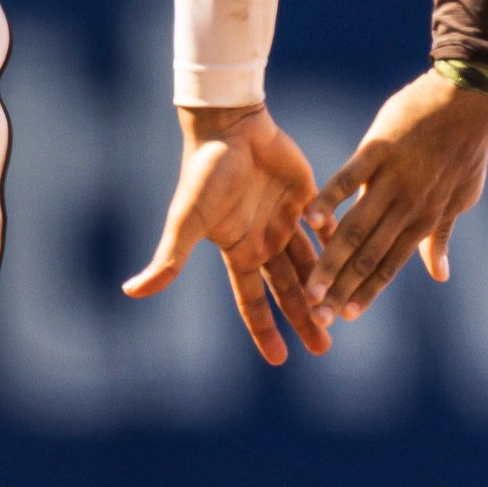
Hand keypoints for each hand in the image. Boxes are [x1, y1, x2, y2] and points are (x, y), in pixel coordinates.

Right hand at [123, 104, 328, 364]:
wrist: (228, 126)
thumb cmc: (206, 173)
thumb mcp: (187, 220)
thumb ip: (169, 259)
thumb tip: (130, 293)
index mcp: (238, 250)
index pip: (252, 301)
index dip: (265, 330)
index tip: (280, 360)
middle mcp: (263, 239)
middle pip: (289, 290)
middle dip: (305, 318)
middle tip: (324, 349)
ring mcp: (285, 218)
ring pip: (312, 262)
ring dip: (327, 287)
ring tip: (346, 313)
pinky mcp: (306, 195)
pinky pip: (327, 225)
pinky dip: (340, 243)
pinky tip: (357, 262)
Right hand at [315, 72, 487, 319]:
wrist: (471, 100)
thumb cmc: (467, 151)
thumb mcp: (460, 199)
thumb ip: (440, 237)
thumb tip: (440, 275)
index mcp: (424, 219)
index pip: (390, 265)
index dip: (367, 292)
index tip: (345, 318)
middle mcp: (408, 206)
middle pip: (369, 255)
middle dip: (342, 288)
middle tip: (319, 317)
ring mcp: (393, 178)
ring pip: (357, 226)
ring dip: (332, 260)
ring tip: (311, 287)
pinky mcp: (380, 148)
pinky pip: (351, 177)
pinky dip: (331, 198)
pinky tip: (310, 220)